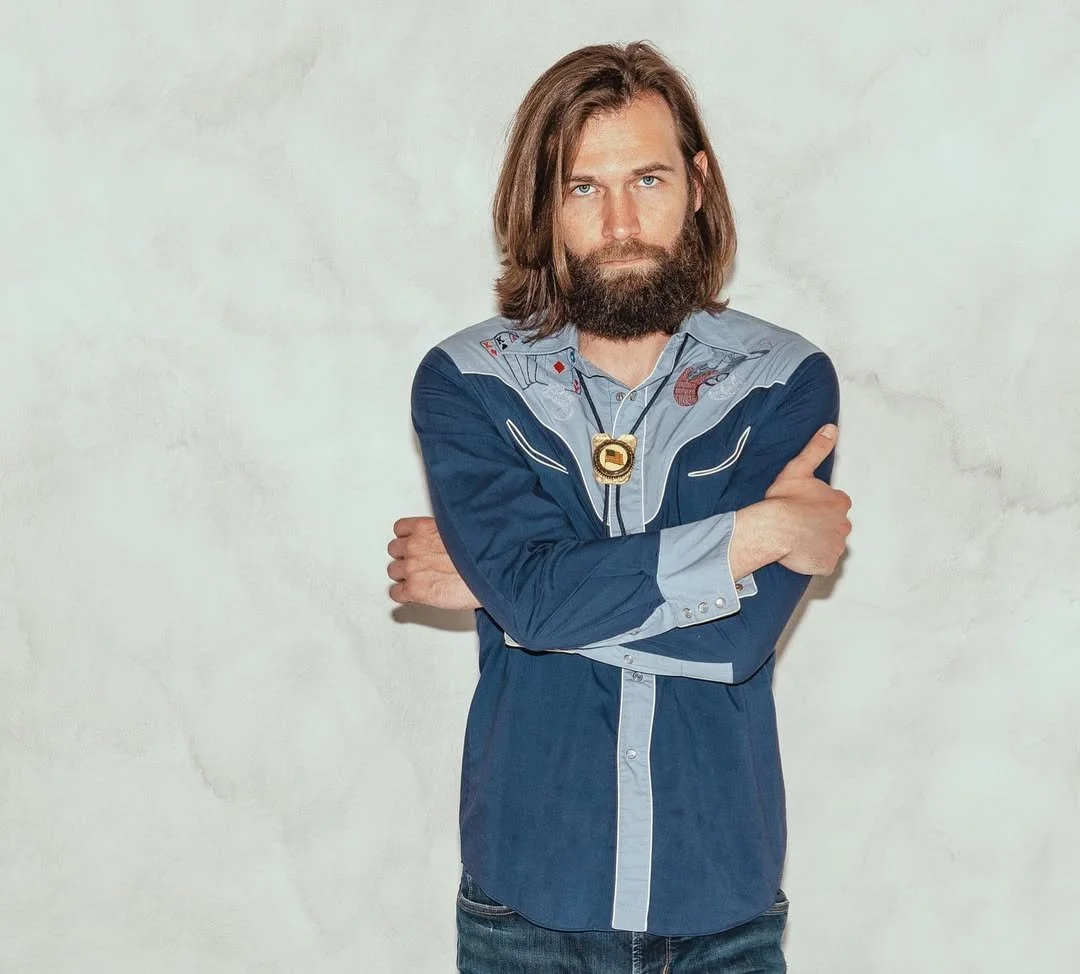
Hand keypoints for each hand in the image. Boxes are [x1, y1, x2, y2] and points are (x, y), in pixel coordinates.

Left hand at [387, 516, 482, 609]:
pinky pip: (395, 593)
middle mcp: (414, 546)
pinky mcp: (414, 590)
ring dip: (404, 575)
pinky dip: (402, 595)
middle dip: (406, 556)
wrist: (489, 574)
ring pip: (392, 571)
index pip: (400, 529)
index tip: (414, 542)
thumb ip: (446, 533)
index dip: (408, 537)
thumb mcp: (463, 530)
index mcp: (424, 528)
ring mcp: (411, 568)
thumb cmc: (482, 554)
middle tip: (419, 562)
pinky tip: (413, 595)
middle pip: (394, 550)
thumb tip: (447, 538)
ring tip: (418, 579)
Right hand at [763, 424, 851, 574]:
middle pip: (834, 526)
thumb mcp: (798, 469)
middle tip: (798, 525)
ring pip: (828, 545)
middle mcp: (844, 524)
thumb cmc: (783, 500)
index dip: (818, 508)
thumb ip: (817, 448)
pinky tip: (797, 555)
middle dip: (820, 527)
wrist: (773, 528)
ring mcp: (836, 546)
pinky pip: (822, 564)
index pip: (835, 506)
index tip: (802, 509)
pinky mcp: (826, 564)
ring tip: (795, 540)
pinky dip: (812, 561)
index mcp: (840, 502)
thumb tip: (832, 428)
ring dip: (816, 544)